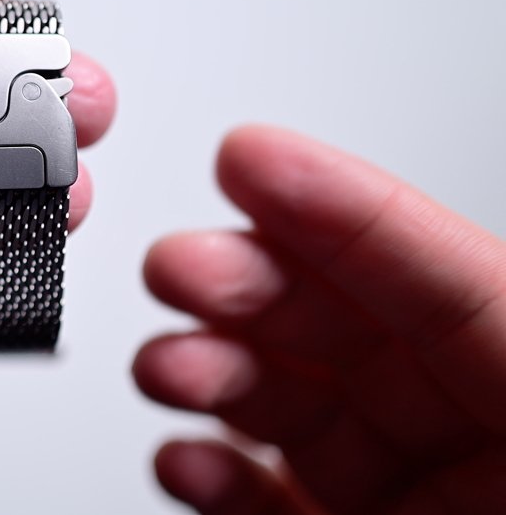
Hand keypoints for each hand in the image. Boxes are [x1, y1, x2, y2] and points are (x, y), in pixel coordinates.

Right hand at [134, 126, 505, 513]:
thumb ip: (479, 357)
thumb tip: (371, 367)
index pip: (457, 289)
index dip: (351, 216)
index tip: (253, 160)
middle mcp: (478, 445)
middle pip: (353, 327)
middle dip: (251, 280)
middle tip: (181, 265)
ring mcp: (411, 498)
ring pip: (296, 403)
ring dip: (211, 369)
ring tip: (167, 366)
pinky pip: (268, 495)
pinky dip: (213, 472)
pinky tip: (185, 457)